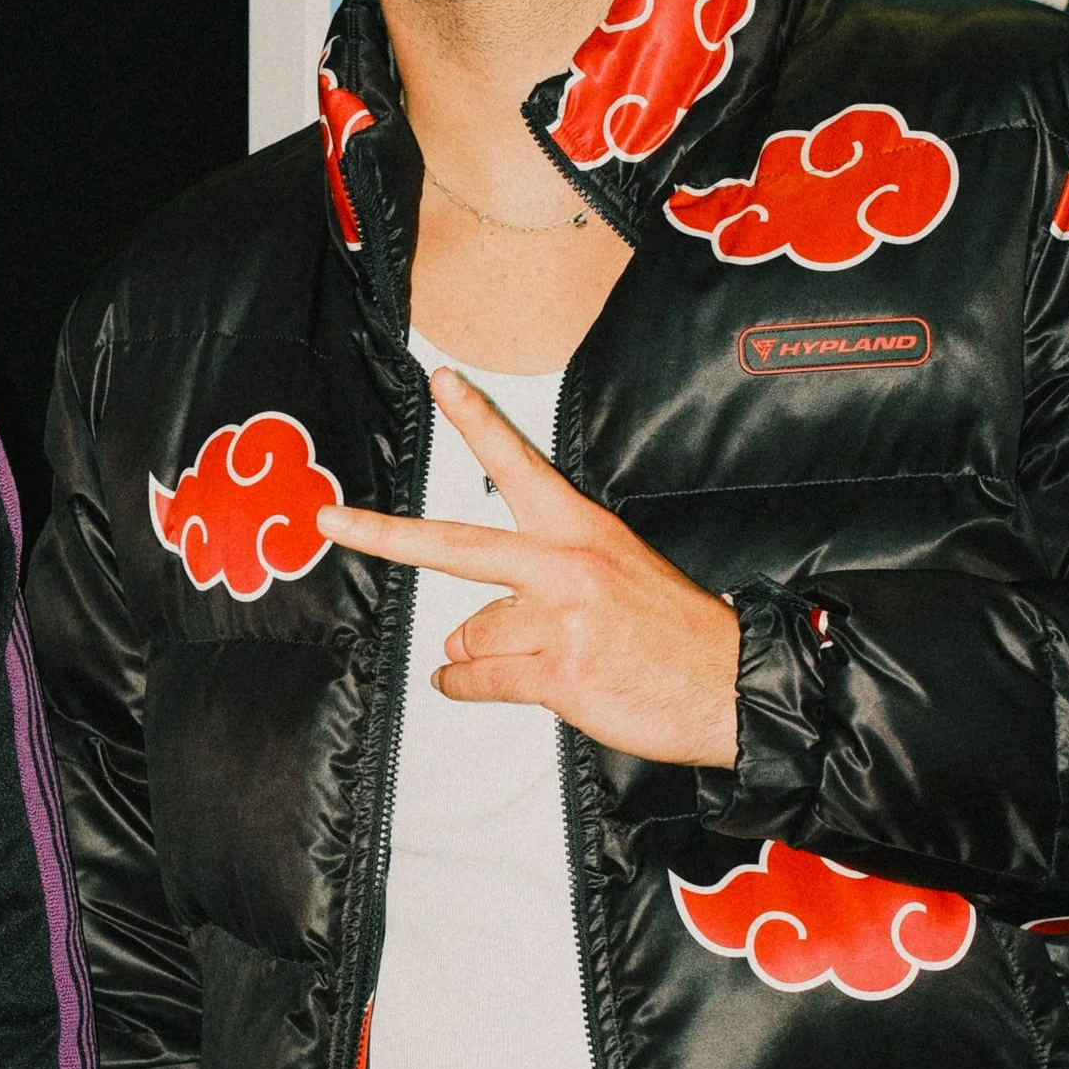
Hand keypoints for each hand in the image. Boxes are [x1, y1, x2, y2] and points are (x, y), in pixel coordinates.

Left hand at [317, 371, 739, 766]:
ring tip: (540, 659)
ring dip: (482, 655)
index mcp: (581, 529)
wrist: (735, 684)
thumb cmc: (674, 632)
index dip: (476, 420)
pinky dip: (468, 687)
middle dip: (384, 534)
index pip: (519, 463)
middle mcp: (565, 565)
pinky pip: (477, 679)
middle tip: (333, 521)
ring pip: (469, 636)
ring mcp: (559, 621)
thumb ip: (537, 586)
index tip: (441, 381)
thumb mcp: (616, 575)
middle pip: (454, 546)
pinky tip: (489, 685)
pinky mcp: (558, 674)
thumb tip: (459, 630)